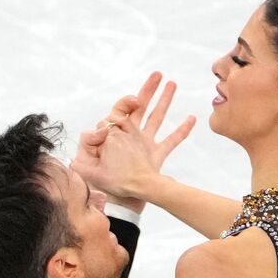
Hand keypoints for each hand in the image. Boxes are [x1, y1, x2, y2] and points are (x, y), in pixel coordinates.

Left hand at [73, 72, 196, 199]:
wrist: (120, 202)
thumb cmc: (101, 185)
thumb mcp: (86, 165)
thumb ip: (88, 144)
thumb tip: (100, 128)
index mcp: (114, 136)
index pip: (118, 112)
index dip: (124, 104)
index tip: (133, 104)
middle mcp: (131, 136)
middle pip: (140, 107)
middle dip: (148, 90)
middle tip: (157, 74)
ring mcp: (145, 145)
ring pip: (157, 118)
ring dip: (165, 101)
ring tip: (173, 84)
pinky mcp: (157, 156)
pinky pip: (172, 141)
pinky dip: (182, 130)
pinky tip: (192, 119)